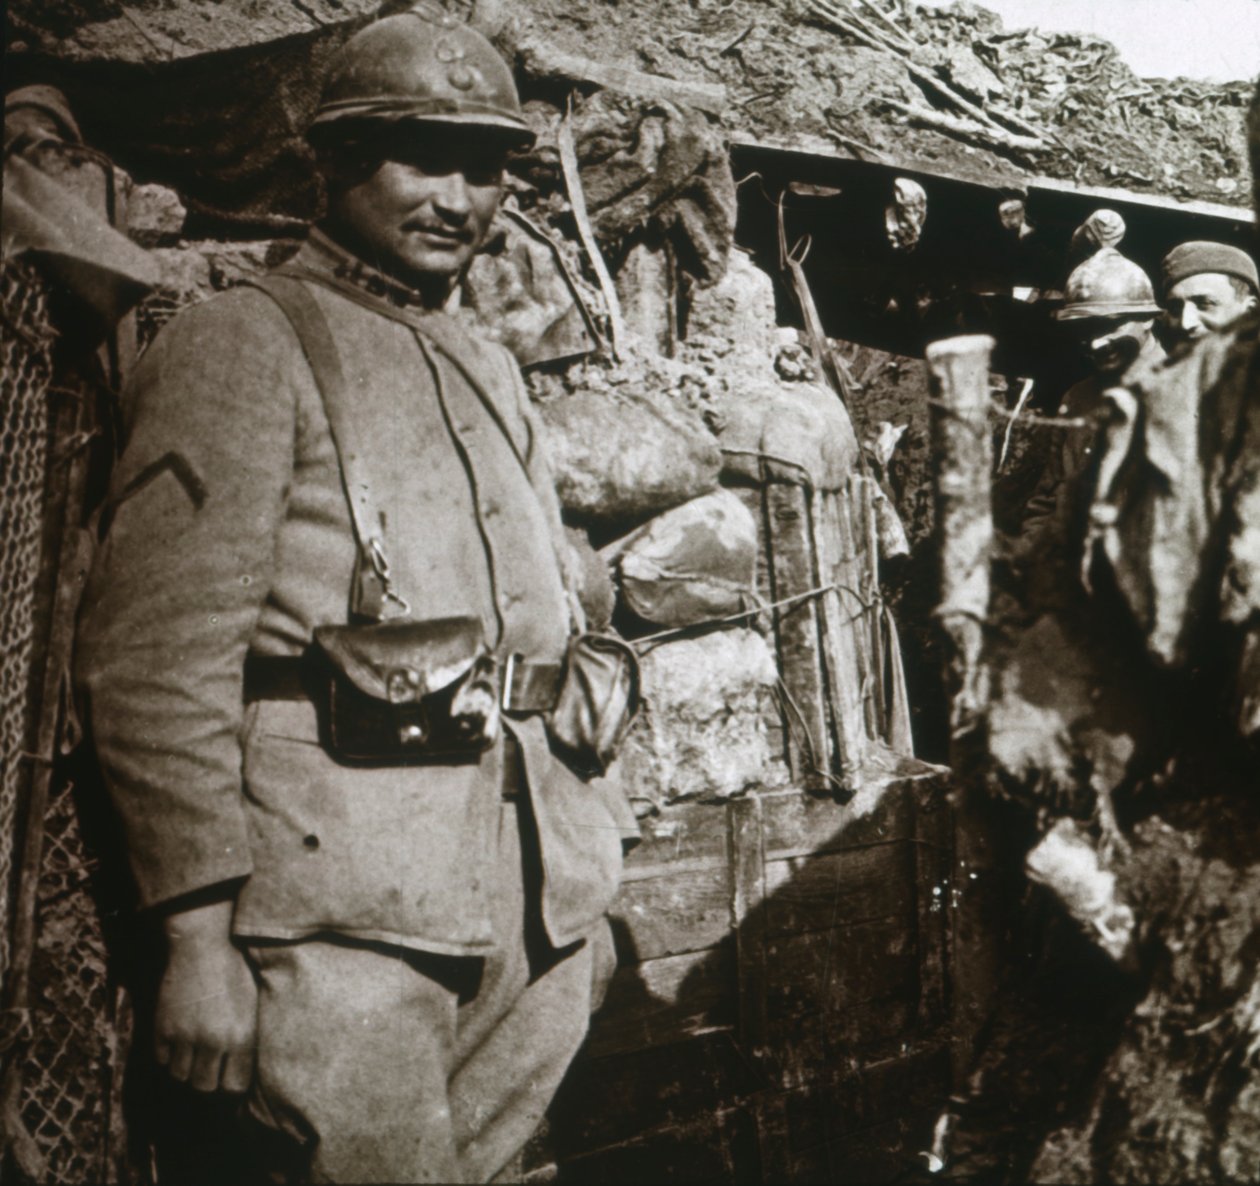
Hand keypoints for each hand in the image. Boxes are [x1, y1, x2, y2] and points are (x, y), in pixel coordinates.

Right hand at [156, 898, 256, 1092]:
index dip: (230, 1086)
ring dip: (185, 1069)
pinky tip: (178, 1041)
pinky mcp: (163, 1027)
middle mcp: (214, 1040)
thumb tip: (243, 1071)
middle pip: (204, 1087)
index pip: (234, 1086)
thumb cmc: (235, 971)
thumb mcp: (252, 1004)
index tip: (228, 1079)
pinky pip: (162, 1059)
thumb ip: (248, 1038)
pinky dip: (168, 1055)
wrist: (203, 945)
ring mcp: (186, 1035)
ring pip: (180, 1076)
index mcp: (242, 1035)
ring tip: (192, 1054)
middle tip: (207, 1069)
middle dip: (207, 1080)